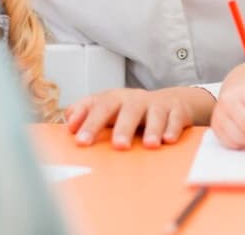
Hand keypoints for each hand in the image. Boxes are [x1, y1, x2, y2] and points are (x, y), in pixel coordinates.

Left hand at [64, 86, 214, 149]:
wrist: (171, 101)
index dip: (87, 119)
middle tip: (118, 146)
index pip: (98, 105)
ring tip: (150, 144)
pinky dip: (172, 129)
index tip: (77, 136)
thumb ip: (86, 113)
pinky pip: (175, 119)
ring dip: (152, 129)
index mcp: (114, 99)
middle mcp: (134, 100)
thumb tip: (68, 119)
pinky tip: (168, 140)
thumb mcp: (109, 109)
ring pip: (154, 114)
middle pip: (127, 110)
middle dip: (122, 127)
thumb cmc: (132, 110)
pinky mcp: (176, 111)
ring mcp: (156, 105)